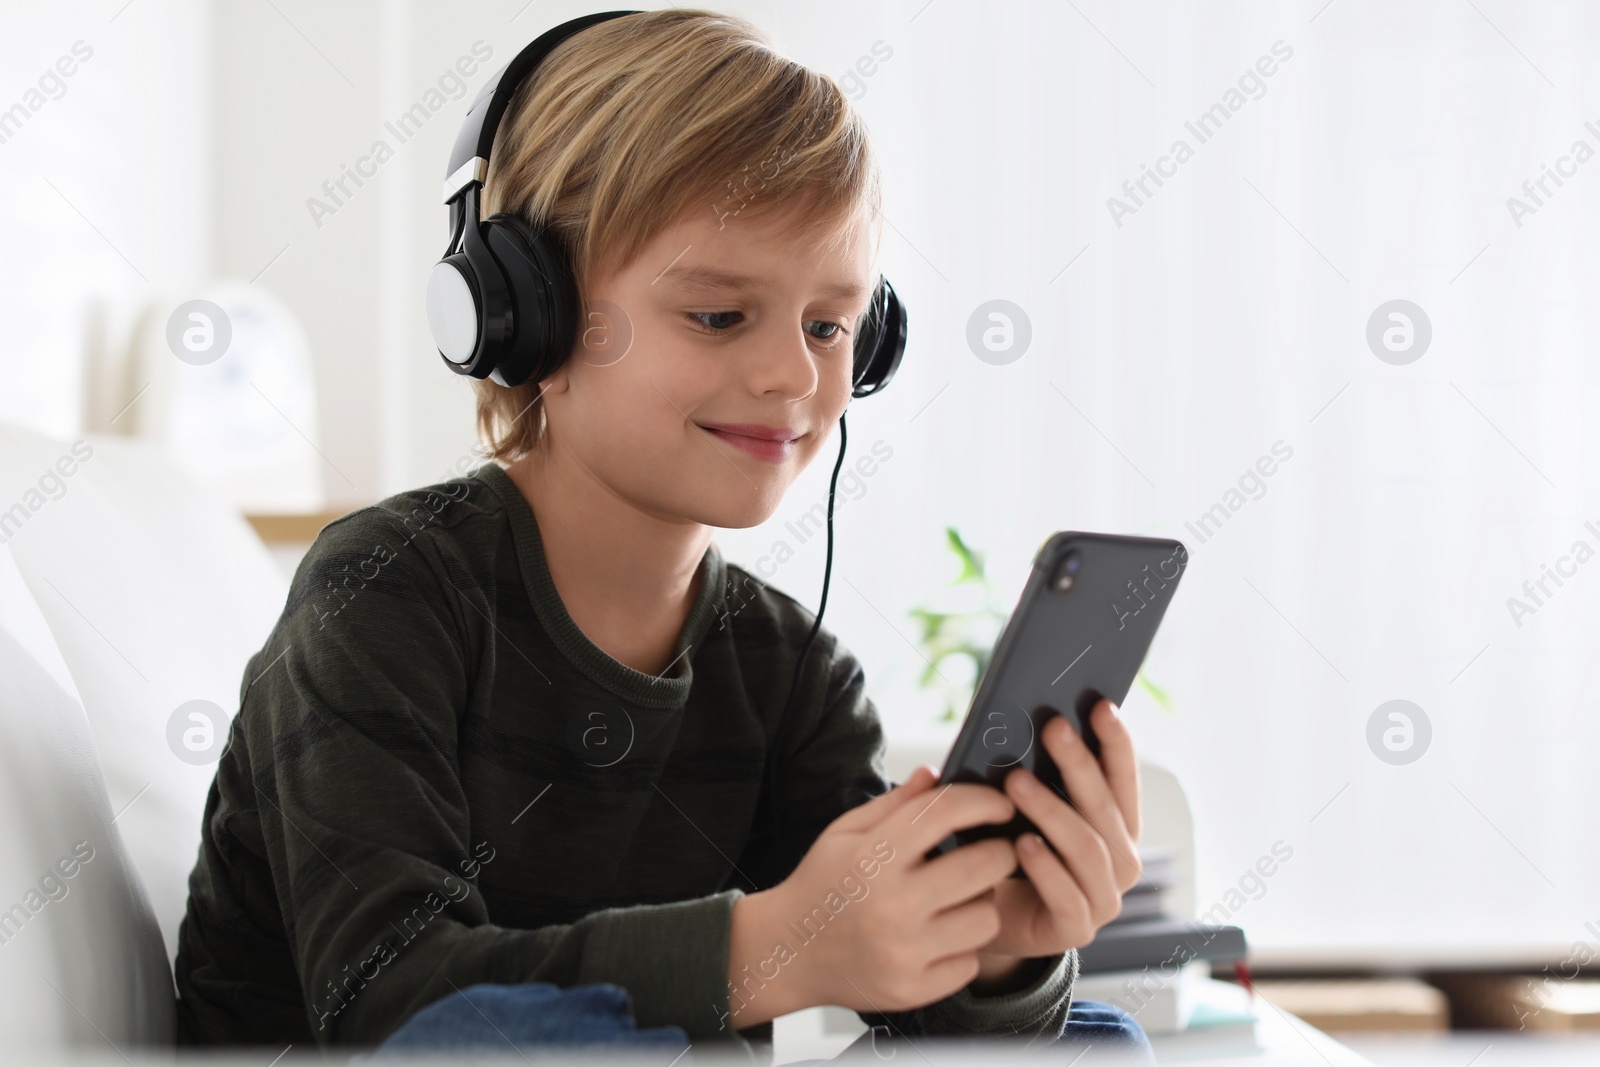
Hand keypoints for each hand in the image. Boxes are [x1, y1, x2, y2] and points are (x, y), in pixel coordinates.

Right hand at [725, 766, 1019, 1027]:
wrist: (787, 952)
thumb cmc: (822, 884)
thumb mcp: (845, 832)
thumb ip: (895, 803)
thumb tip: (936, 773)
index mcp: (874, 855)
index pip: (946, 813)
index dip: (984, 801)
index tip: (1001, 804)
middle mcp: (892, 904)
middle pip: (984, 866)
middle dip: (1000, 851)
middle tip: (995, 850)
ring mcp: (904, 951)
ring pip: (986, 918)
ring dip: (982, 903)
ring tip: (959, 898)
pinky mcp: (912, 989)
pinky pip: (970, 962)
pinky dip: (962, 948)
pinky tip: (939, 937)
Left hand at [971, 699, 1142, 986]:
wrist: (983, 919)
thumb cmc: (1003, 852)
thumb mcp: (1016, 809)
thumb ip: (1027, 774)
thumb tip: (1021, 726)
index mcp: (1115, 826)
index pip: (1123, 778)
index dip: (1116, 742)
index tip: (1100, 706)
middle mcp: (1120, 860)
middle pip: (1104, 807)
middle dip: (1079, 764)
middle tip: (1052, 728)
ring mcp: (1103, 898)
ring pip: (1087, 848)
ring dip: (1052, 810)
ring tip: (1017, 782)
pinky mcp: (1076, 929)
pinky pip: (1067, 896)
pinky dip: (1045, 867)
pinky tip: (1021, 844)